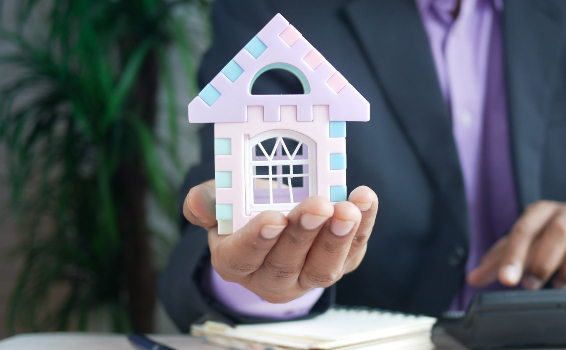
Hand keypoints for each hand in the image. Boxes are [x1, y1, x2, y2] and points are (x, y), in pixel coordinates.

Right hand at [184, 180, 377, 302]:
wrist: (276, 218)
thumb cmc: (245, 210)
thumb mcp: (220, 202)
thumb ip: (207, 201)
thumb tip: (200, 200)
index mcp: (235, 262)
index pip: (243, 257)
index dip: (258, 239)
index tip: (274, 218)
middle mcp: (271, 278)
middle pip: (286, 263)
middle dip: (304, 234)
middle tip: (318, 206)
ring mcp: (307, 276)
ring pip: (322, 267)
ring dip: (338, 238)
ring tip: (347, 210)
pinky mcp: (339, 264)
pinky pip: (353, 251)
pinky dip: (363, 226)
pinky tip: (365, 200)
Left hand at [467, 200, 565, 289]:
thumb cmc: (549, 239)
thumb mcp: (523, 245)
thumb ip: (498, 261)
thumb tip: (472, 278)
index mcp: (541, 211)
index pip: (524, 230)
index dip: (514, 256)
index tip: (507, 280)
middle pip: (558, 231)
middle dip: (543, 262)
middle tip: (532, 285)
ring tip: (560, 286)